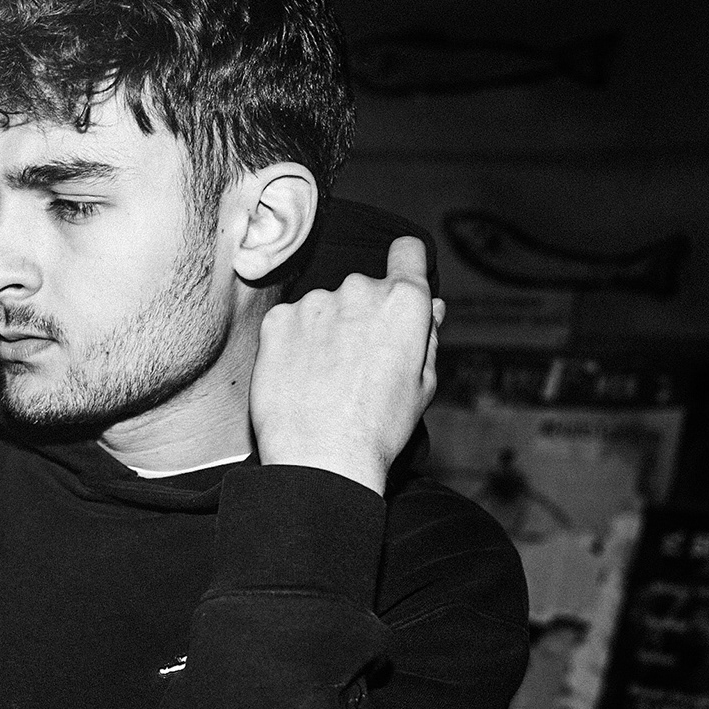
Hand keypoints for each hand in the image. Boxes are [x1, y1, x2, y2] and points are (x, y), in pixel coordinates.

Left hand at [249, 236, 442, 494]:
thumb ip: (426, 336)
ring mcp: (314, 302)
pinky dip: (294, 341)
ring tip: (325, 377)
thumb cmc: (380, 428)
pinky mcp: (277, 319)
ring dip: (325, 329)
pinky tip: (300, 376)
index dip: (406, 264)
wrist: (321, 457)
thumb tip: (431, 307)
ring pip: (324, 306)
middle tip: (358, 361)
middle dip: (362, 314)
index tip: (398, 280)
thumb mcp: (423, 384)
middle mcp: (359, 289)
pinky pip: (291, 320)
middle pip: (363, 288)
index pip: (408, 251)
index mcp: (404, 301)